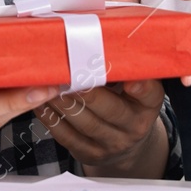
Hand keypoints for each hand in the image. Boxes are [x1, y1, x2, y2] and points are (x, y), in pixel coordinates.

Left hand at [35, 80, 167, 176]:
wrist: (126, 144)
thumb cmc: (127, 102)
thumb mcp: (135, 86)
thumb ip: (125, 67)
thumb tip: (103, 36)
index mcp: (149, 105)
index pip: (149, 95)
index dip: (141, 87)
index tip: (130, 79)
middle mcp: (134, 127)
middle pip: (110, 109)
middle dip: (87, 90)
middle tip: (68, 72)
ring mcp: (111, 145)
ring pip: (84, 123)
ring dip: (63, 101)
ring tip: (48, 83)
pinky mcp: (89, 154)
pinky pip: (66, 136)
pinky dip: (51, 117)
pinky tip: (40, 101)